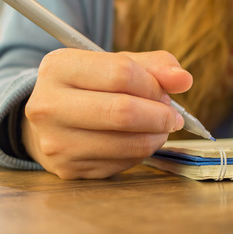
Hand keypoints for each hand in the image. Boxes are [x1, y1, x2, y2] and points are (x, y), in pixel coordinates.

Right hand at [22, 49, 192, 178]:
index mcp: (58, 67)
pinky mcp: (68, 168)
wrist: (50, 122)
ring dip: (156, 136)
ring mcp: (56, 142)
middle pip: (123, 111)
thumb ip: (153, 66)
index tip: (165, 93)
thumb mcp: (115, 65)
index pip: (122, 72)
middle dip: (160, 115)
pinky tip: (138, 141)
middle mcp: (48, 105)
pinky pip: (122, 163)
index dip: (154, 84)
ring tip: (159, 128)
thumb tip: (184, 80)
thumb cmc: (90, 88)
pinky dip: (141, 152)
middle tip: (172, 116)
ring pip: (127, 143)